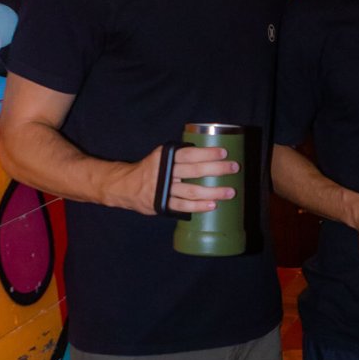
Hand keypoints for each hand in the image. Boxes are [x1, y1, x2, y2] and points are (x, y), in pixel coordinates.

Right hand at [105, 145, 239, 214]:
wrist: (125, 186)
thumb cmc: (150, 170)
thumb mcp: (161, 157)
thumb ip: (179, 156)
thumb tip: (208, 155)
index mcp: (165, 157)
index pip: (189, 153)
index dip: (207, 153)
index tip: (224, 153)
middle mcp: (165, 172)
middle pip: (194, 171)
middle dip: (216, 169)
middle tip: (234, 168)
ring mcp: (164, 189)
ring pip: (192, 190)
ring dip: (213, 191)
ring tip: (230, 192)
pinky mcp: (163, 204)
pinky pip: (183, 206)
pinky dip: (199, 206)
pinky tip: (212, 205)